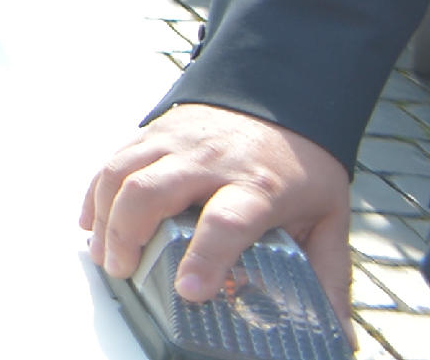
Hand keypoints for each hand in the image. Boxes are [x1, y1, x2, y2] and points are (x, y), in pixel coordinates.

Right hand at [82, 102, 349, 315]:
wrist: (282, 95)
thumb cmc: (302, 164)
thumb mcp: (328, 217)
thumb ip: (328, 275)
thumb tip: (339, 338)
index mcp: (258, 185)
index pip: (226, 221)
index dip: (205, 257)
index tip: (188, 289)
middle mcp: (211, 160)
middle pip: (152, 191)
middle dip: (127, 236)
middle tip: (124, 272)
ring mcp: (177, 141)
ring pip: (123, 172)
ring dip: (104, 216)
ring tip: (103, 255)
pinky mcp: (155, 131)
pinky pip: (114, 158)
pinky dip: (95, 191)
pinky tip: (90, 221)